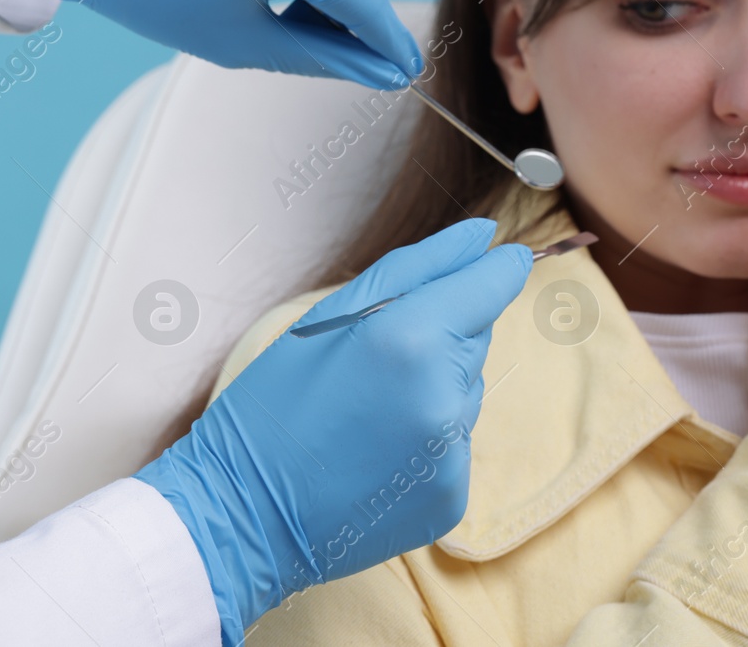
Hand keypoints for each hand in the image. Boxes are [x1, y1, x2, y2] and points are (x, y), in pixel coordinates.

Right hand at [134, 219, 531, 643]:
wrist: (245, 511)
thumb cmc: (276, 403)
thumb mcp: (329, 317)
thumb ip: (418, 267)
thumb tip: (486, 236)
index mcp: (410, 340)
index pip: (491, 286)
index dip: (494, 269)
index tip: (502, 256)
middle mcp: (443, 398)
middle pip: (476, 338)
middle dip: (439, 337)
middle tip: (373, 364)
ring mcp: (451, 454)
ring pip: (467, 392)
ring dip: (433, 389)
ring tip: (367, 413)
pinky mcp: (451, 496)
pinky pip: (455, 444)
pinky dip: (426, 441)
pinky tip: (377, 452)